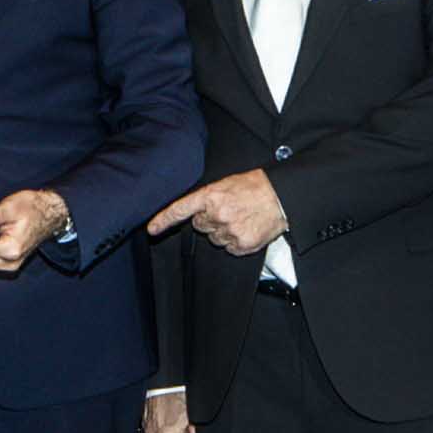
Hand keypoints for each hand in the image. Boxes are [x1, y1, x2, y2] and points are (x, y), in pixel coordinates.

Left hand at [145, 168, 285, 257]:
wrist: (281, 197)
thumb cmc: (254, 187)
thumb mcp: (226, 184)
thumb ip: (208, 198)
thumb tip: (195, 213)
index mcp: (210, 196)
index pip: (180, 209)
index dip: (163, 220)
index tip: (151, 229)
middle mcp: (216, 214)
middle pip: (200, 226)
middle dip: (210, 220)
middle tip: (228, 210)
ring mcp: (229, 231)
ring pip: (215, 239)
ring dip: (224, 231)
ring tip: (241, 218)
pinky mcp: (241, 244)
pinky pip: (230, 249)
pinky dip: (237, 242)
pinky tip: (248, 228)